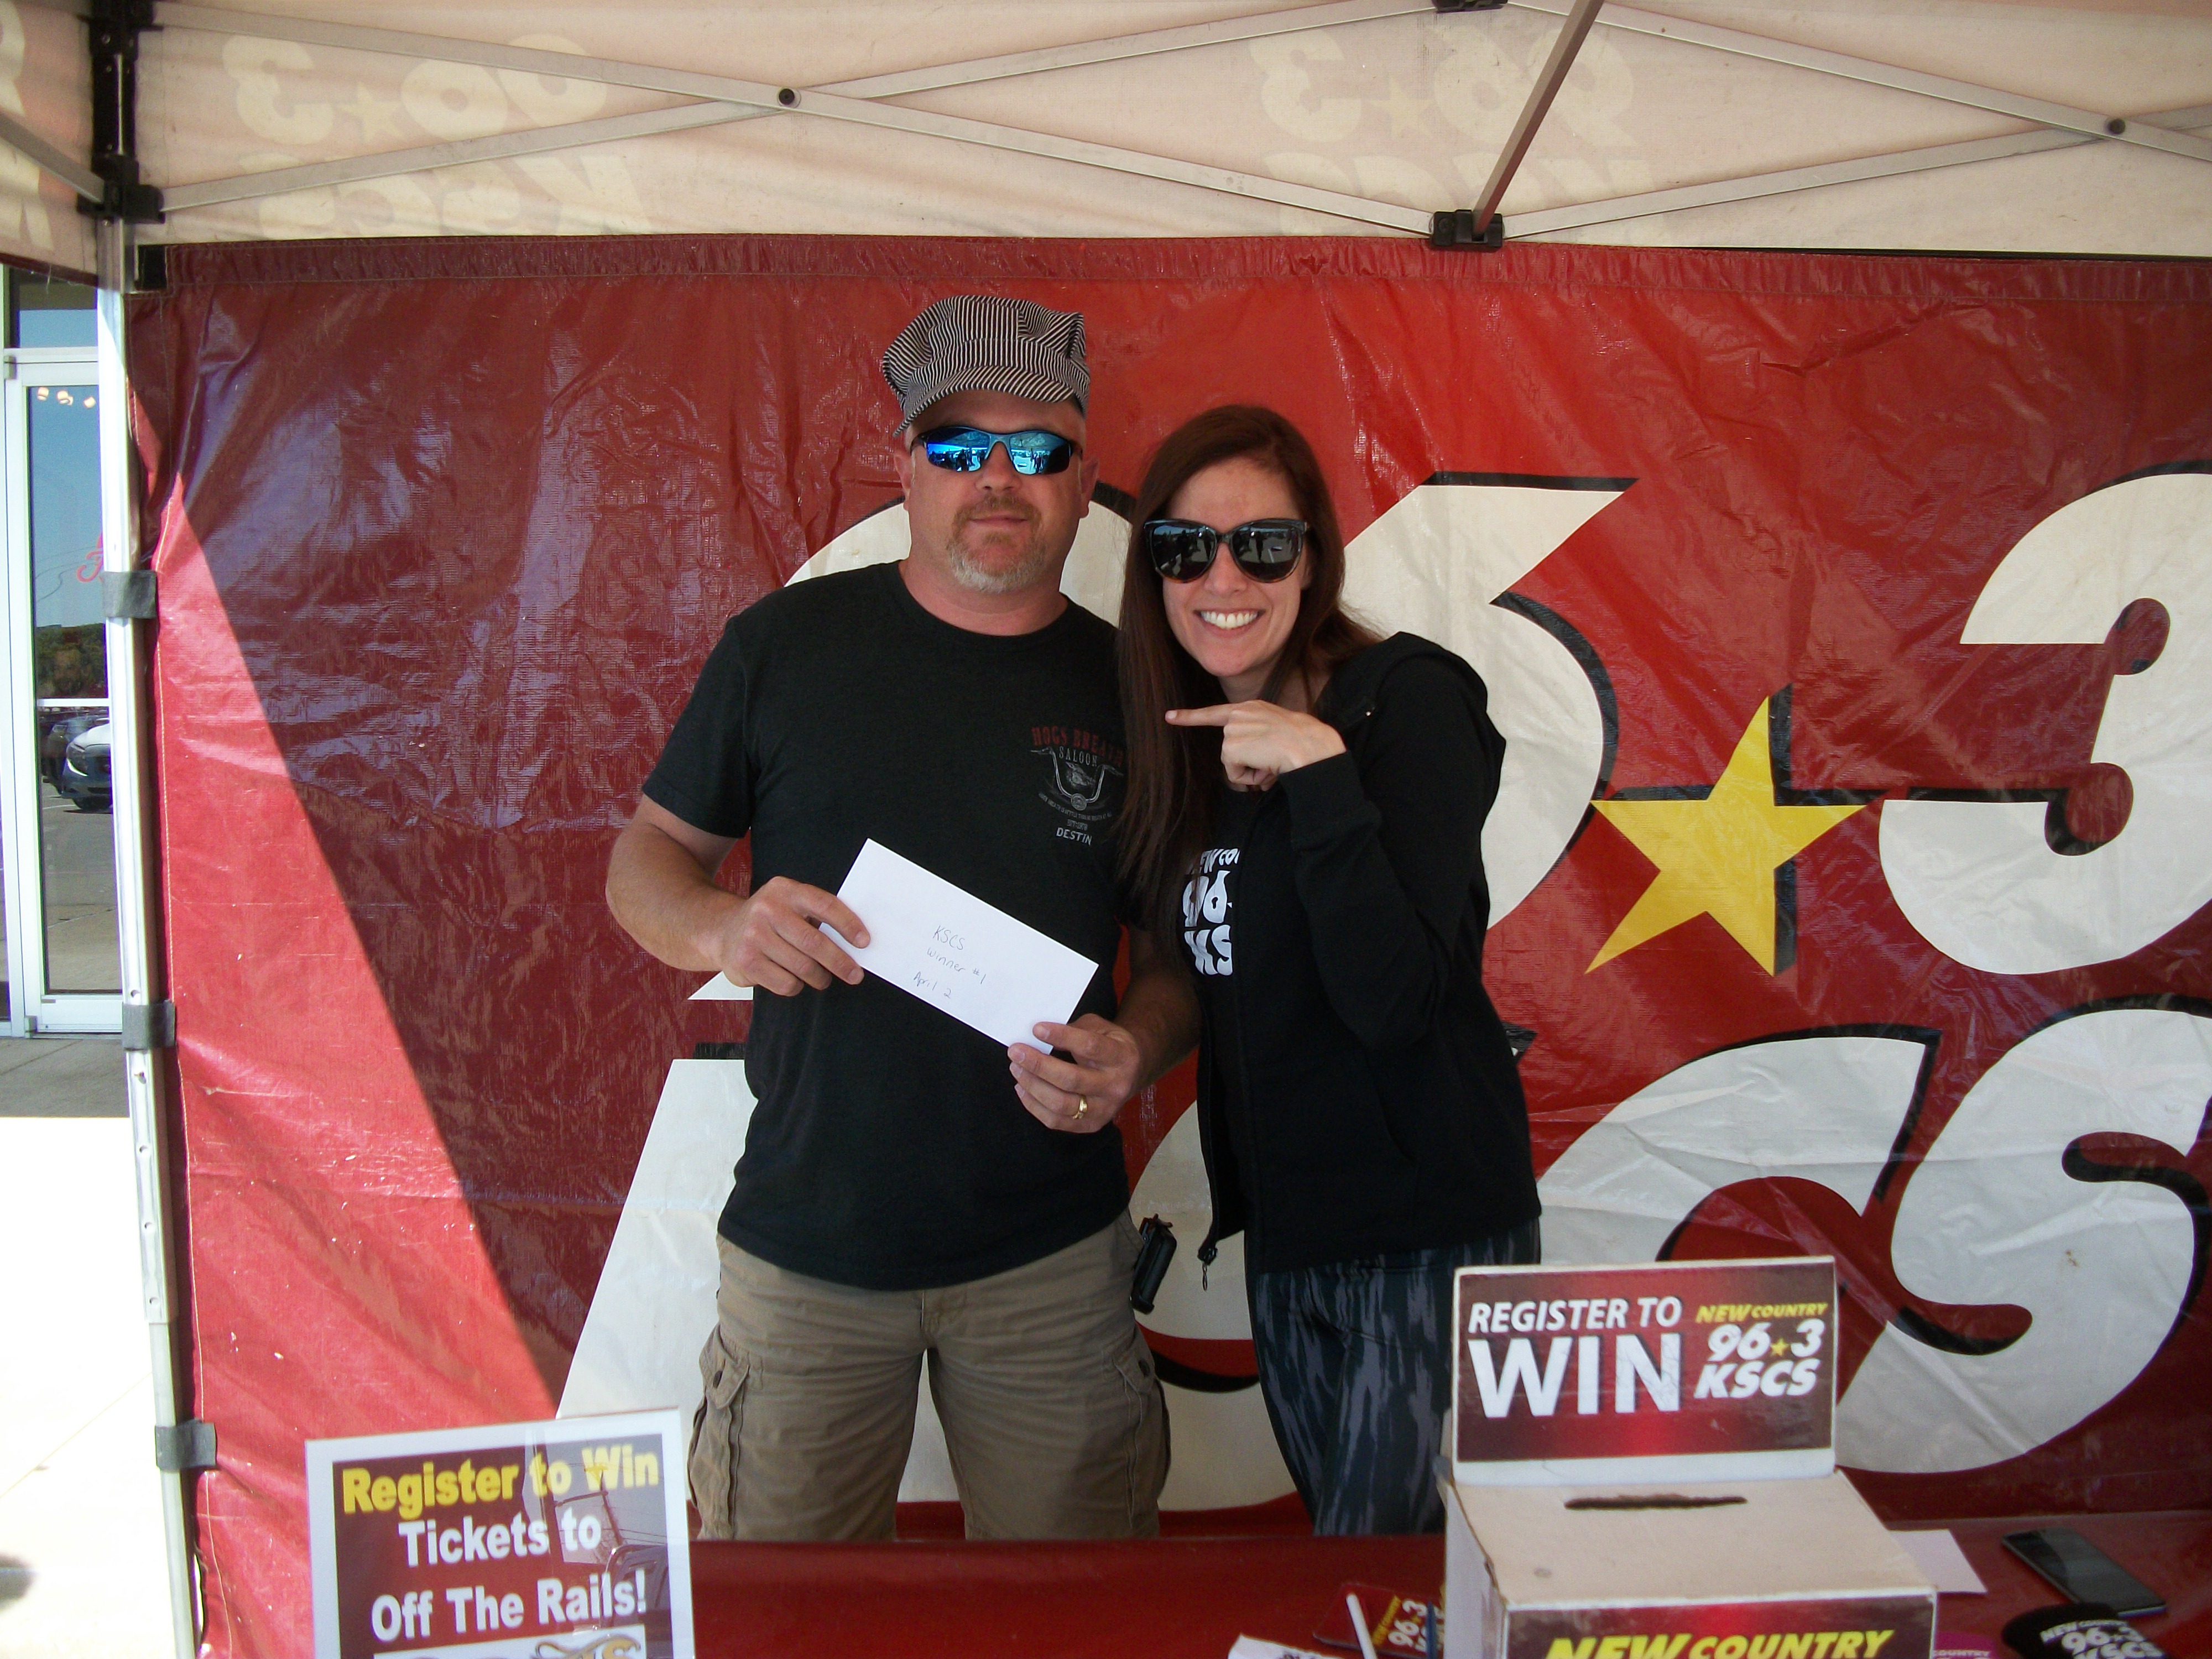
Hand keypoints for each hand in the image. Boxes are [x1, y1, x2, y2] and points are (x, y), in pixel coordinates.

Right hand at [710, 876, 868, 996]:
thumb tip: (855, 942)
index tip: (864, 942)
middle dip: (840, 962)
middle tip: (855, 975)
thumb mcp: (789, 904)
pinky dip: (797, 986)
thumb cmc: (769, 920)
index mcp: (784, 890)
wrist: (721, 930)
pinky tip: (793, 978)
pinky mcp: (746, 962)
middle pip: (814, 943)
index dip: (848, 924)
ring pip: (802, 967)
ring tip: (823, 978)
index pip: (825, 905)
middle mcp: (767, 910)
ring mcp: (753, 936)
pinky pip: (786, 983)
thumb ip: (816, 915)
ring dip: (820, 978)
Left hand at [1009, 1014, 1142, 1133]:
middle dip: (1038, 1065)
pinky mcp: (1092, 1125)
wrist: (1132, 1071)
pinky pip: (1056, 1121)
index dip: (1061, 1037)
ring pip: (1061, 1104)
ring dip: (1032, 1086)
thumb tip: (1038, 1034)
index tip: (1036, 1029)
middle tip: (1016, 1052)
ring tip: (1016, 1069)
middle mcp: (1115, 1086)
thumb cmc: (1109, 1044)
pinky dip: (1034, 1105)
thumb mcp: (1099, 1027)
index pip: (1089, 1046)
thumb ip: (1074, 1029)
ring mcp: (1104, 1109)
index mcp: (1120, 1056)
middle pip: (1071, 1079)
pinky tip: (1023, 1089)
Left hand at [1165, 701, 1344, 787]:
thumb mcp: (1278, 734)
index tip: (1169, 716)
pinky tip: (1266, 767)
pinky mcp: (1231, 746)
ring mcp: (1233, 729)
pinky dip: (1250, 778)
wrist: (1308, 745)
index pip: (1215, 713)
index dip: (1190, 716)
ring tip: (1273, 763)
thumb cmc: (1303, 741)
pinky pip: (1235, 774)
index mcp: (1252, 708)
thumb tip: (1259, 777)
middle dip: (1249, 764)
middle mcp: (1239, 714)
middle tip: (1273, 761)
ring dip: (1253, 771)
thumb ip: (1260, 747)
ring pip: (1233, 763)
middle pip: (1230, 751)